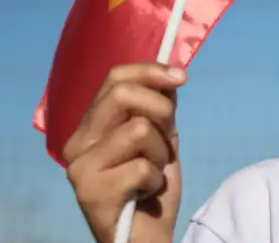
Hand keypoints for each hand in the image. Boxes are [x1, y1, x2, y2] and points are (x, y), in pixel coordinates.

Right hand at [63, 62, 185, 242]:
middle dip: (162, 110)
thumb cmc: (151, 187)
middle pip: (123, 94)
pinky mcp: (90, 192)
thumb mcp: (160, 139)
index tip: (182, 77)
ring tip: (151, 173)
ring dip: (160, 154)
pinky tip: (145, 193)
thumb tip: (170, 73)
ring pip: (139, 129)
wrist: (146, 234)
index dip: (151, 71)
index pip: (115, 78)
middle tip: (168, 135)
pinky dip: (156, 180)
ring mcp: (80, 167)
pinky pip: (142, 167)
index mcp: (92, 126)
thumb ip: (159, 109)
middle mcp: (78, 143)